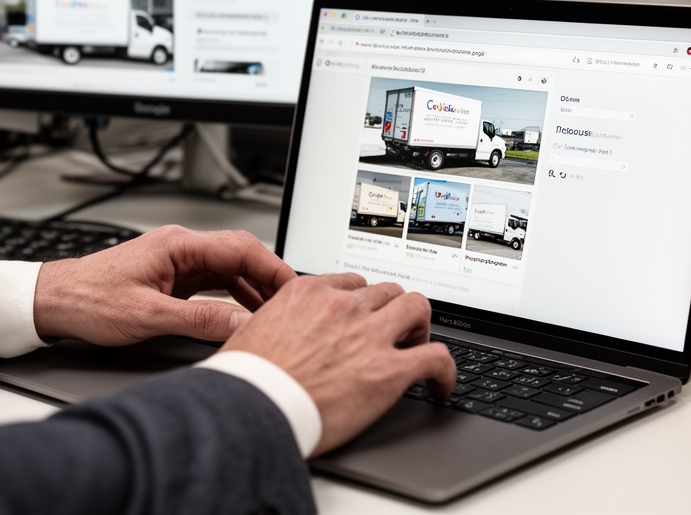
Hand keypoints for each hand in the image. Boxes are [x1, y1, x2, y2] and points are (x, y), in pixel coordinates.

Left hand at [32, 225, 296, 345]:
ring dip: (252, 289)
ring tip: (272, 313)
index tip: (293, 290)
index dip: (274, 269)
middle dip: (269, 278)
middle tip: (290, 304)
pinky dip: (233, 296)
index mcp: (178, 245)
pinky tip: (242, 313)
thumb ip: (200, 320)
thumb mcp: (148, 317)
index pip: (242, 248)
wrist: (53, 302)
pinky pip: (214, 281)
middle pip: (241, 255)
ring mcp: (177, 261)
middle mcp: (180, 247)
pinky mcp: (171, 277)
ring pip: (229, 269)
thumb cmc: (88, 300)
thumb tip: (241, 323)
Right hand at [220, 273, 455, 455]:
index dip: (362, 302)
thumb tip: (276, 331)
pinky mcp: (389, 370)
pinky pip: (437, 357)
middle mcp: (342, 306)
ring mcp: (369, 335)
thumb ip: (276, 322)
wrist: (250, 407)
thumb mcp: (251, 333)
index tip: (363, 316)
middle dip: (392, 311)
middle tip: (391, 335)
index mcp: (308, 294)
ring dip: (419, 329)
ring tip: (415, 350)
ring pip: (417, 308)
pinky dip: (446, 370)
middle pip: (387, 291)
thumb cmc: (245, 380)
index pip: (350, 283)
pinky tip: (441, 385)